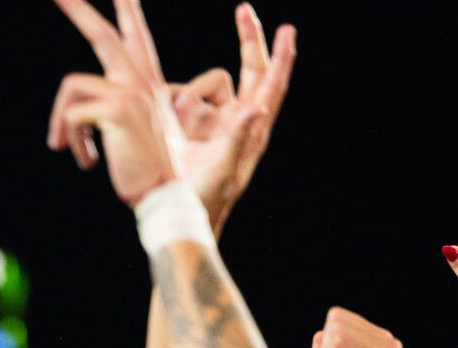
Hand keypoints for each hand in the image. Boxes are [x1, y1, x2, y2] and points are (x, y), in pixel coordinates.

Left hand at [46, 0, 182, 206]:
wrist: (166, 196)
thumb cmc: (146, 170)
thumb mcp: (129, 130)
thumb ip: (110, 108)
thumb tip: (72, 108)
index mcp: (146, 82)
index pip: (133, 35)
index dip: (126, 9)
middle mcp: (141, 80)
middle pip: (102, 34)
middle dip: (76, 8)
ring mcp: (132, 92)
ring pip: (71, 86)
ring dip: (60, 122)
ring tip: (68, 147)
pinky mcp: (118, 110)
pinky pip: (72, 115)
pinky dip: (71, 141)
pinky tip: (86, 161)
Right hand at [162, 3, 298, 231]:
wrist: (177, 217)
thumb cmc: (205, 202)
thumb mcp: (224, 171)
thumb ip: (239, 138)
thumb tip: (257, 108)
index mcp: (252, 131)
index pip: (271, 86)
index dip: (280, 57)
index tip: (287, 29)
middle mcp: (236, 120)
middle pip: (248, 71)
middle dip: (247, 40)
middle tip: (243, 10)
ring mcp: (213, 121)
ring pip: (205, 87)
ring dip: (192, 98)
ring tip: (180, 129)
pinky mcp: (189, 125)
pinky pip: (183, 100)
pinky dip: (175, 107)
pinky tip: (170, 128)